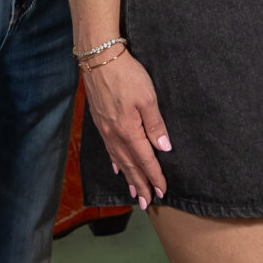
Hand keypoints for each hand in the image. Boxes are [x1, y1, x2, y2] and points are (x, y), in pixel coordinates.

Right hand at [83, 50, 171, 207]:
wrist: (99, 59)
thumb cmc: (127, 75)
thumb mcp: (148, 97)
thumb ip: (155, 124)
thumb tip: (163, 148)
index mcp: (129, 131)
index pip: (145, 160)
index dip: (154, 176)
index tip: (163, 191)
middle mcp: (115, 135)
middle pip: (130, 166)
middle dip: (140, 185)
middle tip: (148, 203)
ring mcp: (105, 130)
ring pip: (119, 160)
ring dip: (128, 178)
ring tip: (135, 194)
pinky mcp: (100, 122)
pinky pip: (109, 149)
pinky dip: (115, 162)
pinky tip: (117, 169)